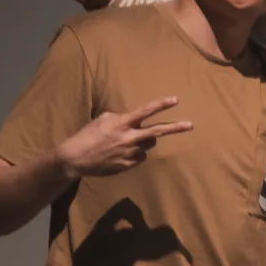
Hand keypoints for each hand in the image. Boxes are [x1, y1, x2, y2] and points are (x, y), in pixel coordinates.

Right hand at [50, 97, 189, 179]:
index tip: (175, 100)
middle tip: (190, 125)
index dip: (161, 105)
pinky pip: (140, 157)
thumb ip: (122, 118)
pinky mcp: (128, 165)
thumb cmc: (88, 135)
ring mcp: (130, 153)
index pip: (145, 111)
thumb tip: (135, 121)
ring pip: (148, 145)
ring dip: (144, 141)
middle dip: (176, 128)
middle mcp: (129, 138)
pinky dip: (135, 153)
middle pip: (157, 132)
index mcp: (122, 123)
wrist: (75, 158)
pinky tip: (120, 153)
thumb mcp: (103, 119)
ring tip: (127, 141)